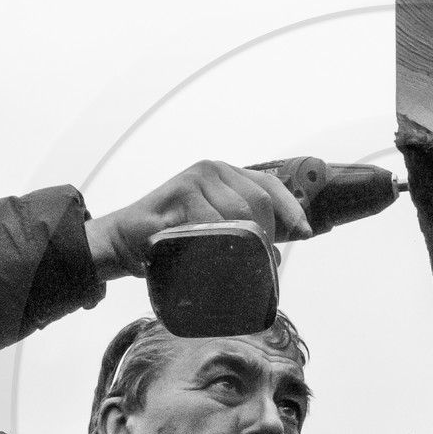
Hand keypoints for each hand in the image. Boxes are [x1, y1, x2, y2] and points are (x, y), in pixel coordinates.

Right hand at [84, 160, 312, 281]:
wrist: (126, 242)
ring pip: (241, 212)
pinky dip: (220, 244)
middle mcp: (215, 170)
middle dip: (266, 235)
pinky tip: (213, 257)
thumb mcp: (217, 231)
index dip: (291, 209)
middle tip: (259, 262)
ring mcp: (198, 178)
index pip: (270, 185)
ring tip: (236, 263)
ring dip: (245, 243)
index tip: (307, 233)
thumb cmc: (173, 239)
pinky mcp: (181, 190)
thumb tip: (286, 246)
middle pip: (260, 201)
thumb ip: (250, 230)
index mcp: (228, 176)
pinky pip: (215, 221)